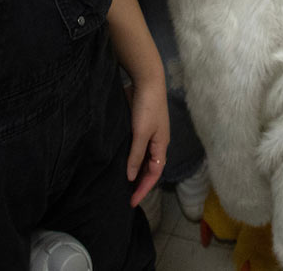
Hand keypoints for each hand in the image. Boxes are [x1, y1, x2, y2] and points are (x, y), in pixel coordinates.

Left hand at [125, 73, 171, 208]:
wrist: (147, 80)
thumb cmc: (147, 108)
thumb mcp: (141, 133)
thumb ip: (136, 155)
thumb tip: (130, 177)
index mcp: (161, 145)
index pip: (154, 174)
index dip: (144, 189)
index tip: (132, 202)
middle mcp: (158, 142)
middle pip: (151, 168)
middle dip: (140, 183)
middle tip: (126, 196)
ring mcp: (150, 133)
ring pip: (144, 158)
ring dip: (136, 171)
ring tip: (123, 183)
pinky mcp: (141, 126)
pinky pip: (137, 148)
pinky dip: (132, 158)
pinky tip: (121, 161)